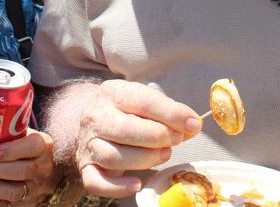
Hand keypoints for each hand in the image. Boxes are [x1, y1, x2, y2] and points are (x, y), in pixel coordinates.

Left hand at [0, 129, 57, 206]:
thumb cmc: (26, 149)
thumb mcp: (20, 133)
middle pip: (20, 172)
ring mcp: (34, 190)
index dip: (11, 151)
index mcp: (42, 146)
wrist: (49, 174)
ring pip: (12, 193)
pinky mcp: (24, 206)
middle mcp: (42, 169)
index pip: (32, 147)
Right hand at [75, 80, 200, 197]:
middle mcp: (95, 116)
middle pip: (125, 130)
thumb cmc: (129, 112)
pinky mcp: (86, 166)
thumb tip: (193, 125)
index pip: (143, 101)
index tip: (193, 124)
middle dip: (158, 137)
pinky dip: (117, 187)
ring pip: (113, 156)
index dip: (171, 114)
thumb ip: (170, 113)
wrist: (98, 121)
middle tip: (176, 140)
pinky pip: (96, 182)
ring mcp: (88, 143)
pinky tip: (137, 183)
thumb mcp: (147, 102)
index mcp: (113, 93)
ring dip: (145, 159)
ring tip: (164, 154)